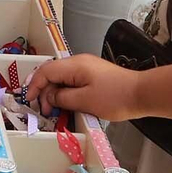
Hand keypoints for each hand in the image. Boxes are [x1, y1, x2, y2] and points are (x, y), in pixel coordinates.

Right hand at [26, 54, 143, 120]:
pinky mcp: (93, 75)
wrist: (142, 94)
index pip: (45, 71)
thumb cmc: (115, 97)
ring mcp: (87, 67)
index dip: (34, 85)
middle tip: (45, 110)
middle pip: (52, 73)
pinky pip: (72, 81)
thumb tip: (50, 96)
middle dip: (44, 91)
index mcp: (74, 65)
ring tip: (55, 109)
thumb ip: (62, 98)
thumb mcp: (84, 101)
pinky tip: (67, 104)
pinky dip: (65, 91)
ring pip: (62, 77)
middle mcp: (78, 62)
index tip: (29, 100)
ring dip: (55, 92)